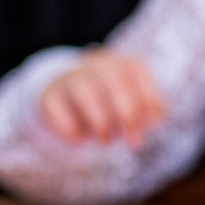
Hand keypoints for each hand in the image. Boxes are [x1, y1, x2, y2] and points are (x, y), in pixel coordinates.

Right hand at [38, 49, 167, 145]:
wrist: (65, 96)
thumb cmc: (109, 103)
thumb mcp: (130, 104)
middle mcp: (95, 65)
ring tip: (107, 141)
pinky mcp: (49, 95)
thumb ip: (143, 111)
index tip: (153, 124)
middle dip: (128, 112)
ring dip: (101, 120)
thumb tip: (155, 120)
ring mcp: (70, 78)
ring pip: (87, 92)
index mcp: (120, 63)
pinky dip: (70, 127)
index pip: (136, 72)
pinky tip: (79, 141)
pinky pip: (58, 108)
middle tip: (134, 141)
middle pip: (114, 80)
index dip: (148, 98)